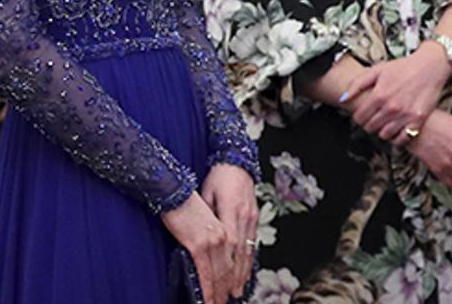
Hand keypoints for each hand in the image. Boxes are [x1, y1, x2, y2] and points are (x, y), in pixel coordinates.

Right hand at [161, 192, 235, 303]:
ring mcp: (213, 241)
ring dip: (219, 293)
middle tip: (227, 302)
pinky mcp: (198, 245)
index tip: (235, 289)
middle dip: (228, 290)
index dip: (236, 277)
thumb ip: (214, 233)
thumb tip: (211, 251)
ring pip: (220, 274)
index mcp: (228, 228)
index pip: (236, 258)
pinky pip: (205, 272)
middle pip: (229, 270)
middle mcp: (224, 236)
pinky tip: (206, 299)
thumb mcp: (208, 217)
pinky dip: (207, 288)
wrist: (176, 189)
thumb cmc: (188, 201)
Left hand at [201, 165, 258, 299]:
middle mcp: (244, 217)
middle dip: (232, 279)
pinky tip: (246, 273)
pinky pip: (252, 244)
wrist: (237, 161)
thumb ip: (204, 214)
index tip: (216, 286)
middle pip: (238, 254)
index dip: (222, 269)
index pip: (227, 246)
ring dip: (242, 274)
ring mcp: (251, 219)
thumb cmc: (219, 175)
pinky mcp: (254, 218)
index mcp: (231, 211)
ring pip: (247, 252)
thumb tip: (197, 236)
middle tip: (225, 298)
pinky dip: (249, 262)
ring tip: (236, 293)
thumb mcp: (205, 191)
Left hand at [343, 45, 451, 144]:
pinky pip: (402, 140)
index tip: (364, 114)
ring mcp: (405, 116)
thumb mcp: (377, 70)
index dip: (359, 117)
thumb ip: (357, 84)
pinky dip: (397, 138)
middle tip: (375, 117)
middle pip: (370, 128)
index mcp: (379, 95)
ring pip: (384, 135)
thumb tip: (343, 100)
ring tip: (385, 123)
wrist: (430, 66)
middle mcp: (391, 107)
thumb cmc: (403, 67)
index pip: (359, 118)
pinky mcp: (418, 121)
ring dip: (382, 131)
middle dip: (369, 124)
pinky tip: (397, 129)